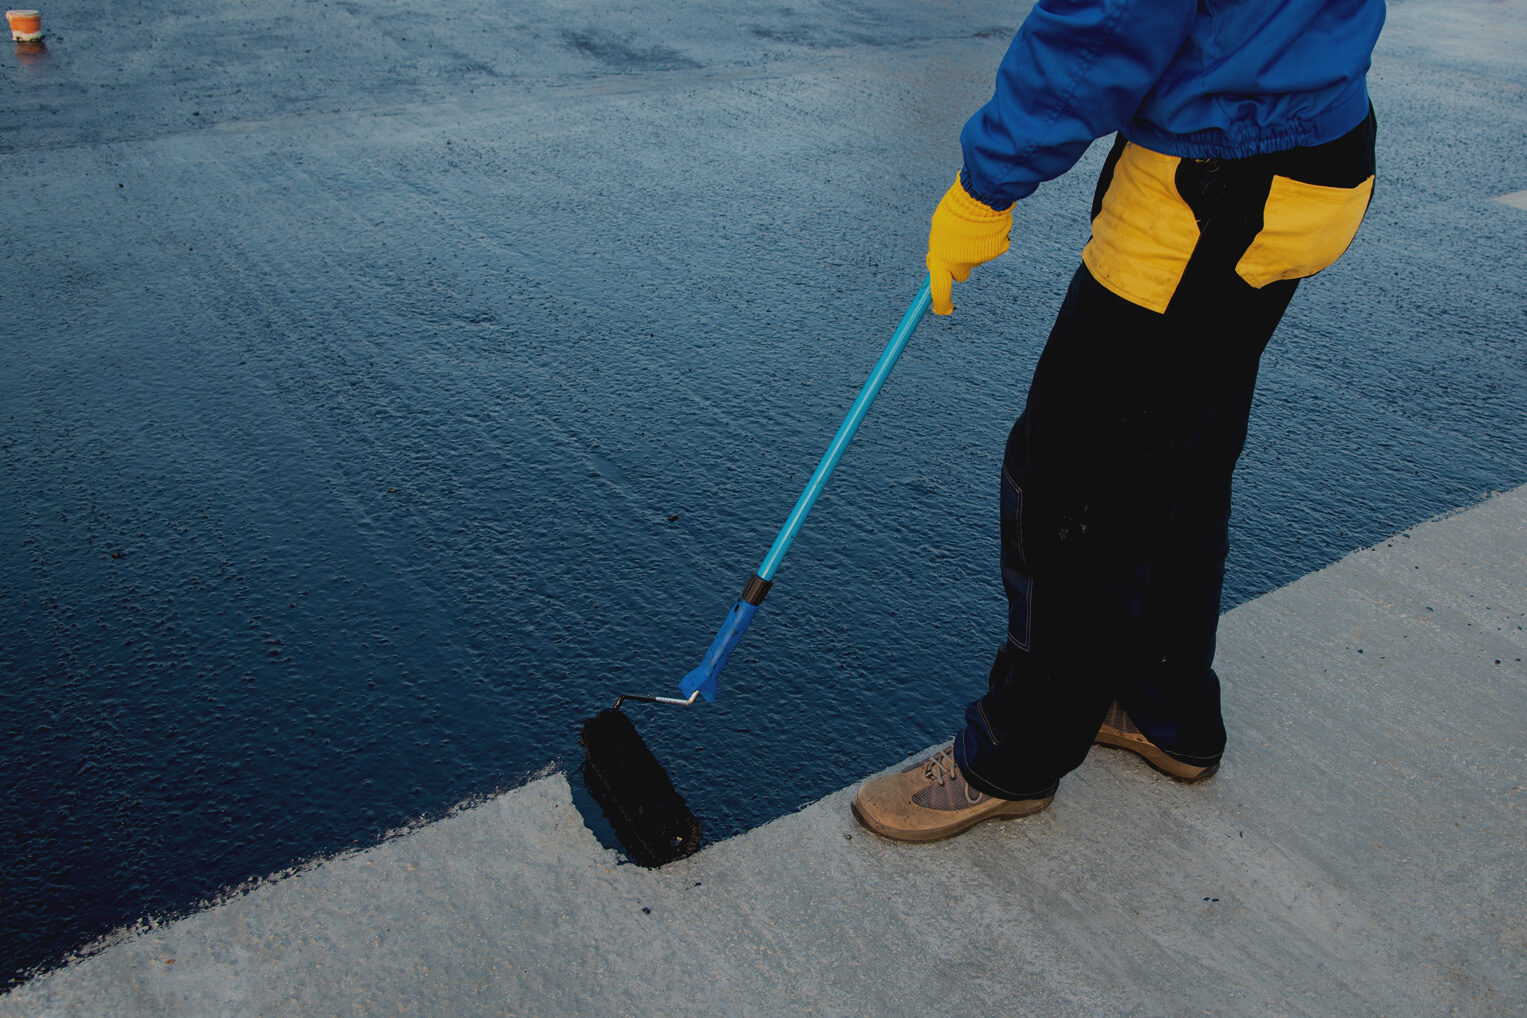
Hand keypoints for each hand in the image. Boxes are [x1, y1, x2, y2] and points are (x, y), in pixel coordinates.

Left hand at [925, 174, 1012, 314]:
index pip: (940, 290)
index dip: (941, 303)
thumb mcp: (938, 230)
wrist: (980, 194)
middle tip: (957, 246)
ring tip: (971, 225)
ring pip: (976, 258)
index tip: (943, 310)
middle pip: (960, 274)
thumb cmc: (954, 209)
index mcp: (943, 259)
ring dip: (973, 246)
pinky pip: (991, 248)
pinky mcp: (997, 249)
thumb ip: (939, 249)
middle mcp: (962, 263)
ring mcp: (981, 258)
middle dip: (958, 265)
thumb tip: (938, 263)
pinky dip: (989, 239)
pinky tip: (986, 225)